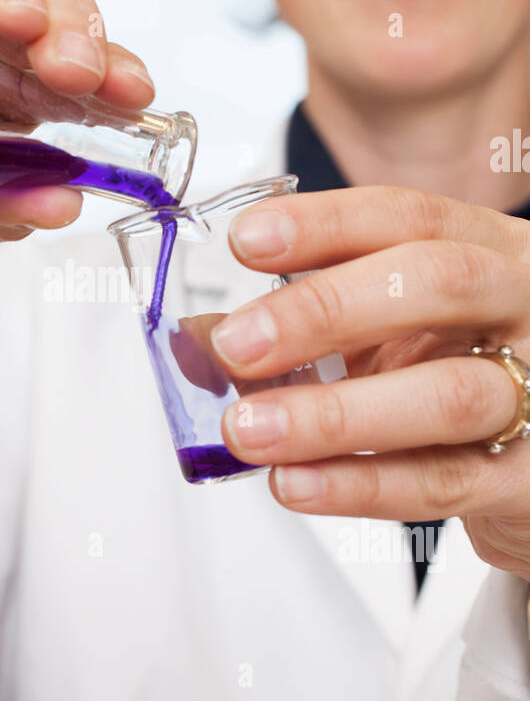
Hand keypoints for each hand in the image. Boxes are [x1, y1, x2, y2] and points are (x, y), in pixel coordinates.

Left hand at [209, 185, 529, 583]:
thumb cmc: (463, 375)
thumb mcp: (395, 332)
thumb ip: (311, 328)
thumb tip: (202, 340)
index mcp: (488, 251)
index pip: (410, 216)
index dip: (326, 224)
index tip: (248, 241)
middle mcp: (525, 305)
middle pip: (438, 283)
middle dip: (325, 311)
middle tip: (239, 345)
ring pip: (447, 395)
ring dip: (333, 416)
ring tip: (249, 431)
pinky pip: (444, 481)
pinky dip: (361, 484)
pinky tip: (297, 482)